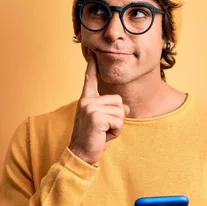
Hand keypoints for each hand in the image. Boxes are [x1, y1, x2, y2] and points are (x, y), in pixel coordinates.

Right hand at [69, 48, 129, 164]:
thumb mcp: (106, 122)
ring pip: (120, 111)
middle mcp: (86, 100)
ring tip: (103, 132)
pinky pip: (118, 121)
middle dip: (117, 118)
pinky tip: (103, 135)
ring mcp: (90, 107)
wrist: (81, 154)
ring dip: (117, 126)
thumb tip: (125, 107)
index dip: (92, 65)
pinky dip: (116, 131)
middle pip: (118, 101)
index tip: (91, 51)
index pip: (90, 79)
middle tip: (103, 129)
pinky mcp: (96, 116)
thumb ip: (114, 111)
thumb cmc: (93, 138)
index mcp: (86, 99)